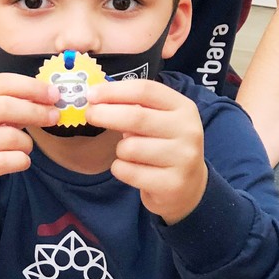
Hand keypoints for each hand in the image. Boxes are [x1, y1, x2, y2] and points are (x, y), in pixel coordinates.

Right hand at [0, 74, 59, 218]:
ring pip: (10, 137)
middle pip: (6, 106)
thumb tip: (46, 97)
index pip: (0, 82)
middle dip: (36, 111)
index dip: (31, 86)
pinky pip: (8, 161)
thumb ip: (8, 106)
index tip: (53, 94)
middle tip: (54, 116)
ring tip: (24, 148)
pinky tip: (19, 162)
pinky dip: (22, 161)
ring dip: (27, 143)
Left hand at [86, 79, 207, 223]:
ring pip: (130, 147)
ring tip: (130, 154)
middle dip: (105, 114)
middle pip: (136, 116)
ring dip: (120, 150)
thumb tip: (96, 99)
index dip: (114, 91)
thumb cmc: (164, 147)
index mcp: (183, 108)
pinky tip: (132, 170)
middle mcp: (188, 130)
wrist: (189, 187)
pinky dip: (120, 169)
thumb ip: (134, 108)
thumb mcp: (159, 121)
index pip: (145, 90)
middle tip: (90, 115)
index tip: (91, 95)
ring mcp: (183, 159)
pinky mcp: (172, 184)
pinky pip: (128, 171)